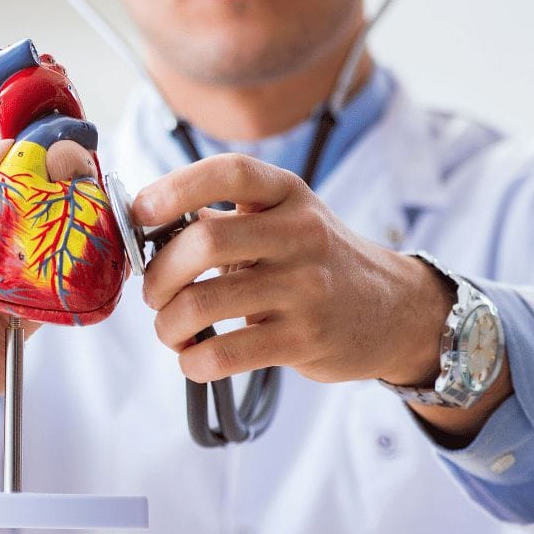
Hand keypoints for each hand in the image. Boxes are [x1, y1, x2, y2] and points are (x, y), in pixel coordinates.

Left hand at [131, 153, 454, 387]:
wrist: (394, 311)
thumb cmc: (314, 260)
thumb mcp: (281, 220)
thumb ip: (221, 217)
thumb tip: (141, 226)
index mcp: (286, 193)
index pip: (229, 172)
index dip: (174, 188)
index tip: (140, 212)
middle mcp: (300, 234)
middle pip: (205, 241)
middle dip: (159, 272)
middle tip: (152, 291)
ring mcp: (305, 288)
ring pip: (203, 303)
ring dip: (167, 323)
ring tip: (169, 328)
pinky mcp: (303, 340)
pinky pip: (224, 354)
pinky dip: (192, 360)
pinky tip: (192, 356)